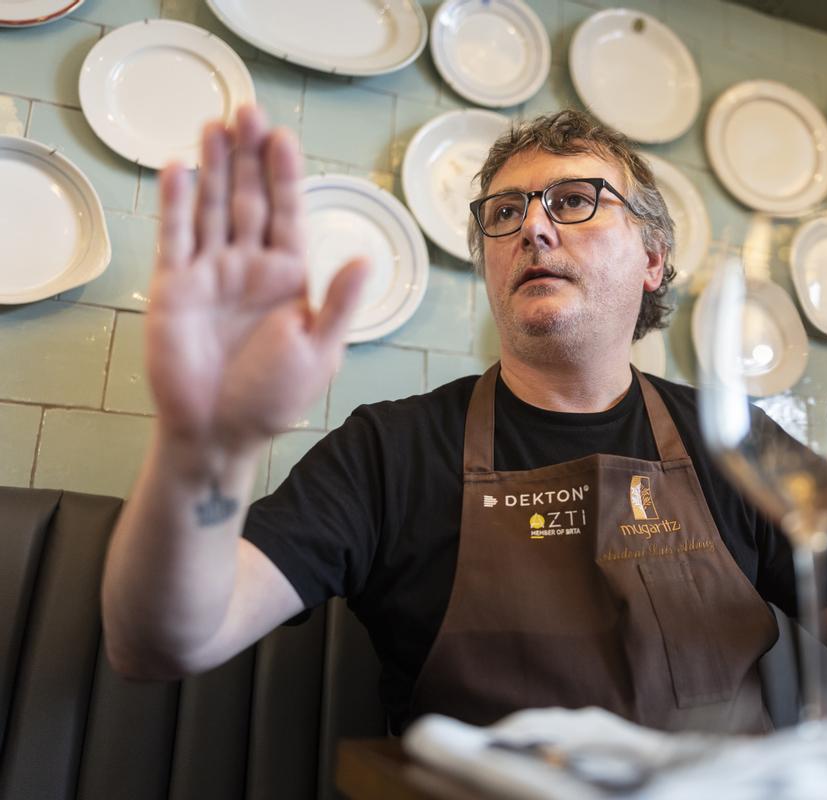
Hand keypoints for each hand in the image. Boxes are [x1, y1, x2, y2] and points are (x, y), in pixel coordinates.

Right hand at [146, 106, 367, 456]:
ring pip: (212, 209)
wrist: (219, 432)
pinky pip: (175, 238)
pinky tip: (179, 170)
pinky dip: (177, 205)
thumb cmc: (273, 396)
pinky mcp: (174, 288)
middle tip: (246, 110)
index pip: (288, 214)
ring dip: (213, 168)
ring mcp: (210, 273)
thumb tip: (365, 259)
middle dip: (247, 156)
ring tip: (214, 124)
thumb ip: (340, 303)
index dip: (285, 175)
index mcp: (288, 277)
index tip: (283, 136)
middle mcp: (249, 267)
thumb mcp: (319, 350)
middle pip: (248, 199)